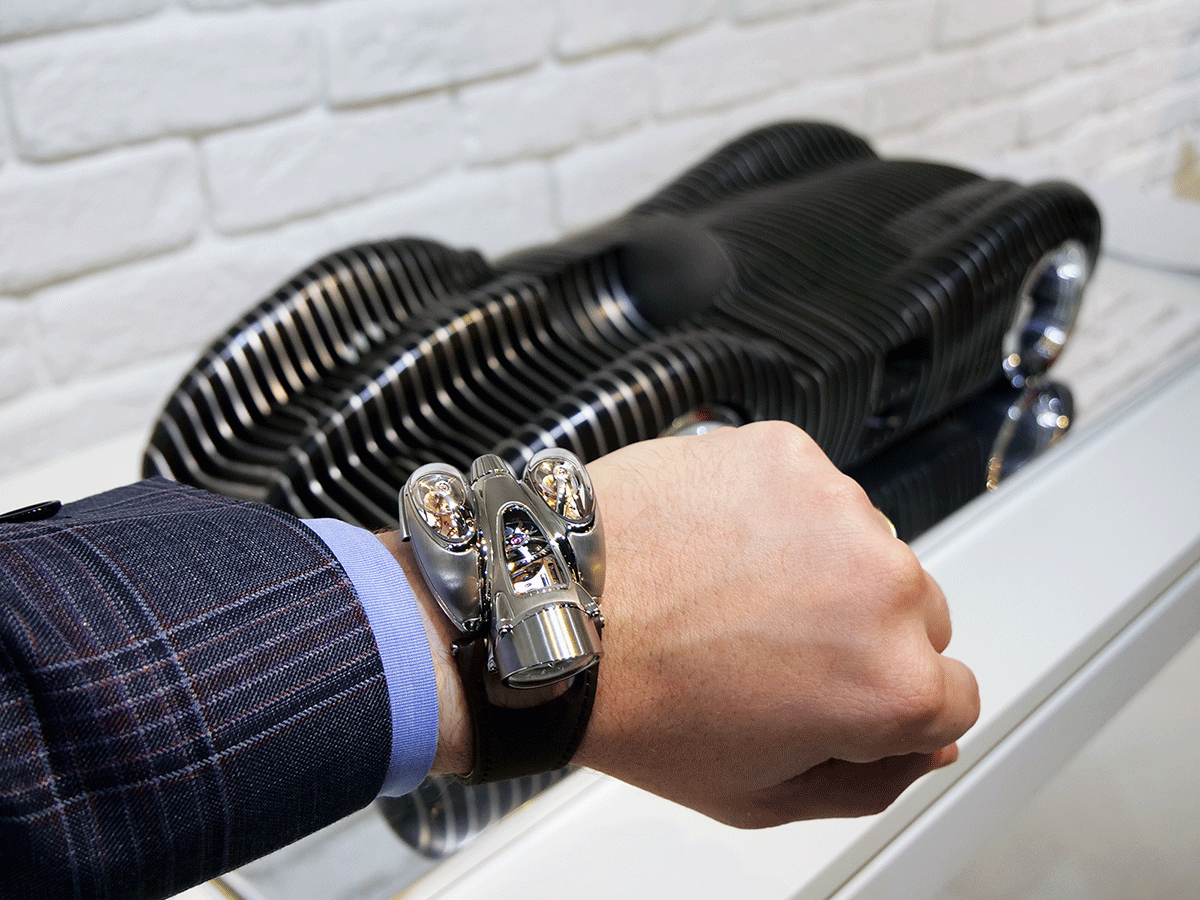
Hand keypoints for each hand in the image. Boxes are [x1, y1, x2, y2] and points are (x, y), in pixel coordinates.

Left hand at [573, 422, 978, 826]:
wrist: (553, 611)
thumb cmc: (639, 705)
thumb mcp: (762, 796)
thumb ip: (869, 780)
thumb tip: (924, 746)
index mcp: (891, 683)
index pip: (952, 698)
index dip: (890, 709)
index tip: (840, 697)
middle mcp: (883, 585)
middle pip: (918, 616)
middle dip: (861, 636)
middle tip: (772, 647)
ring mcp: (837, 508)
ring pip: (866, 547)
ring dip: (821, 568)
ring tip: (733, 592)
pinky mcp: (788, 454)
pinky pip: (813, 492)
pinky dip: (778, 514)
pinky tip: (719, 545)